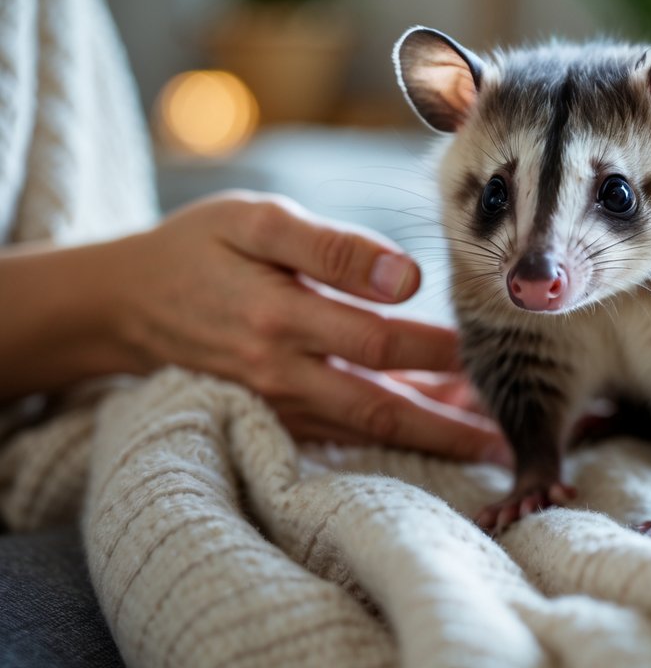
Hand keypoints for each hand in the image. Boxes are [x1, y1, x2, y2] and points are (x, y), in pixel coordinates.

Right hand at [109, 191, 508, 463]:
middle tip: (507, 433)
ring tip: (487, 446)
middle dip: (448, 425)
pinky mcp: (273, 414)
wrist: (126, 300)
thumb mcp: (256, 221)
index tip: (489, 351)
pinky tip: (432, 427)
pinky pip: (341, 434)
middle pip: (380, 409)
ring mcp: (276, 401)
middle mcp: (281, 371)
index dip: (436, 351)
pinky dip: (389, 436)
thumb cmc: (200, 246)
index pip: (378, 343)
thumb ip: (332, 248)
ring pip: (365, 430)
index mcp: (280, 317)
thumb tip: (407, 277)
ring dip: (427, 440)